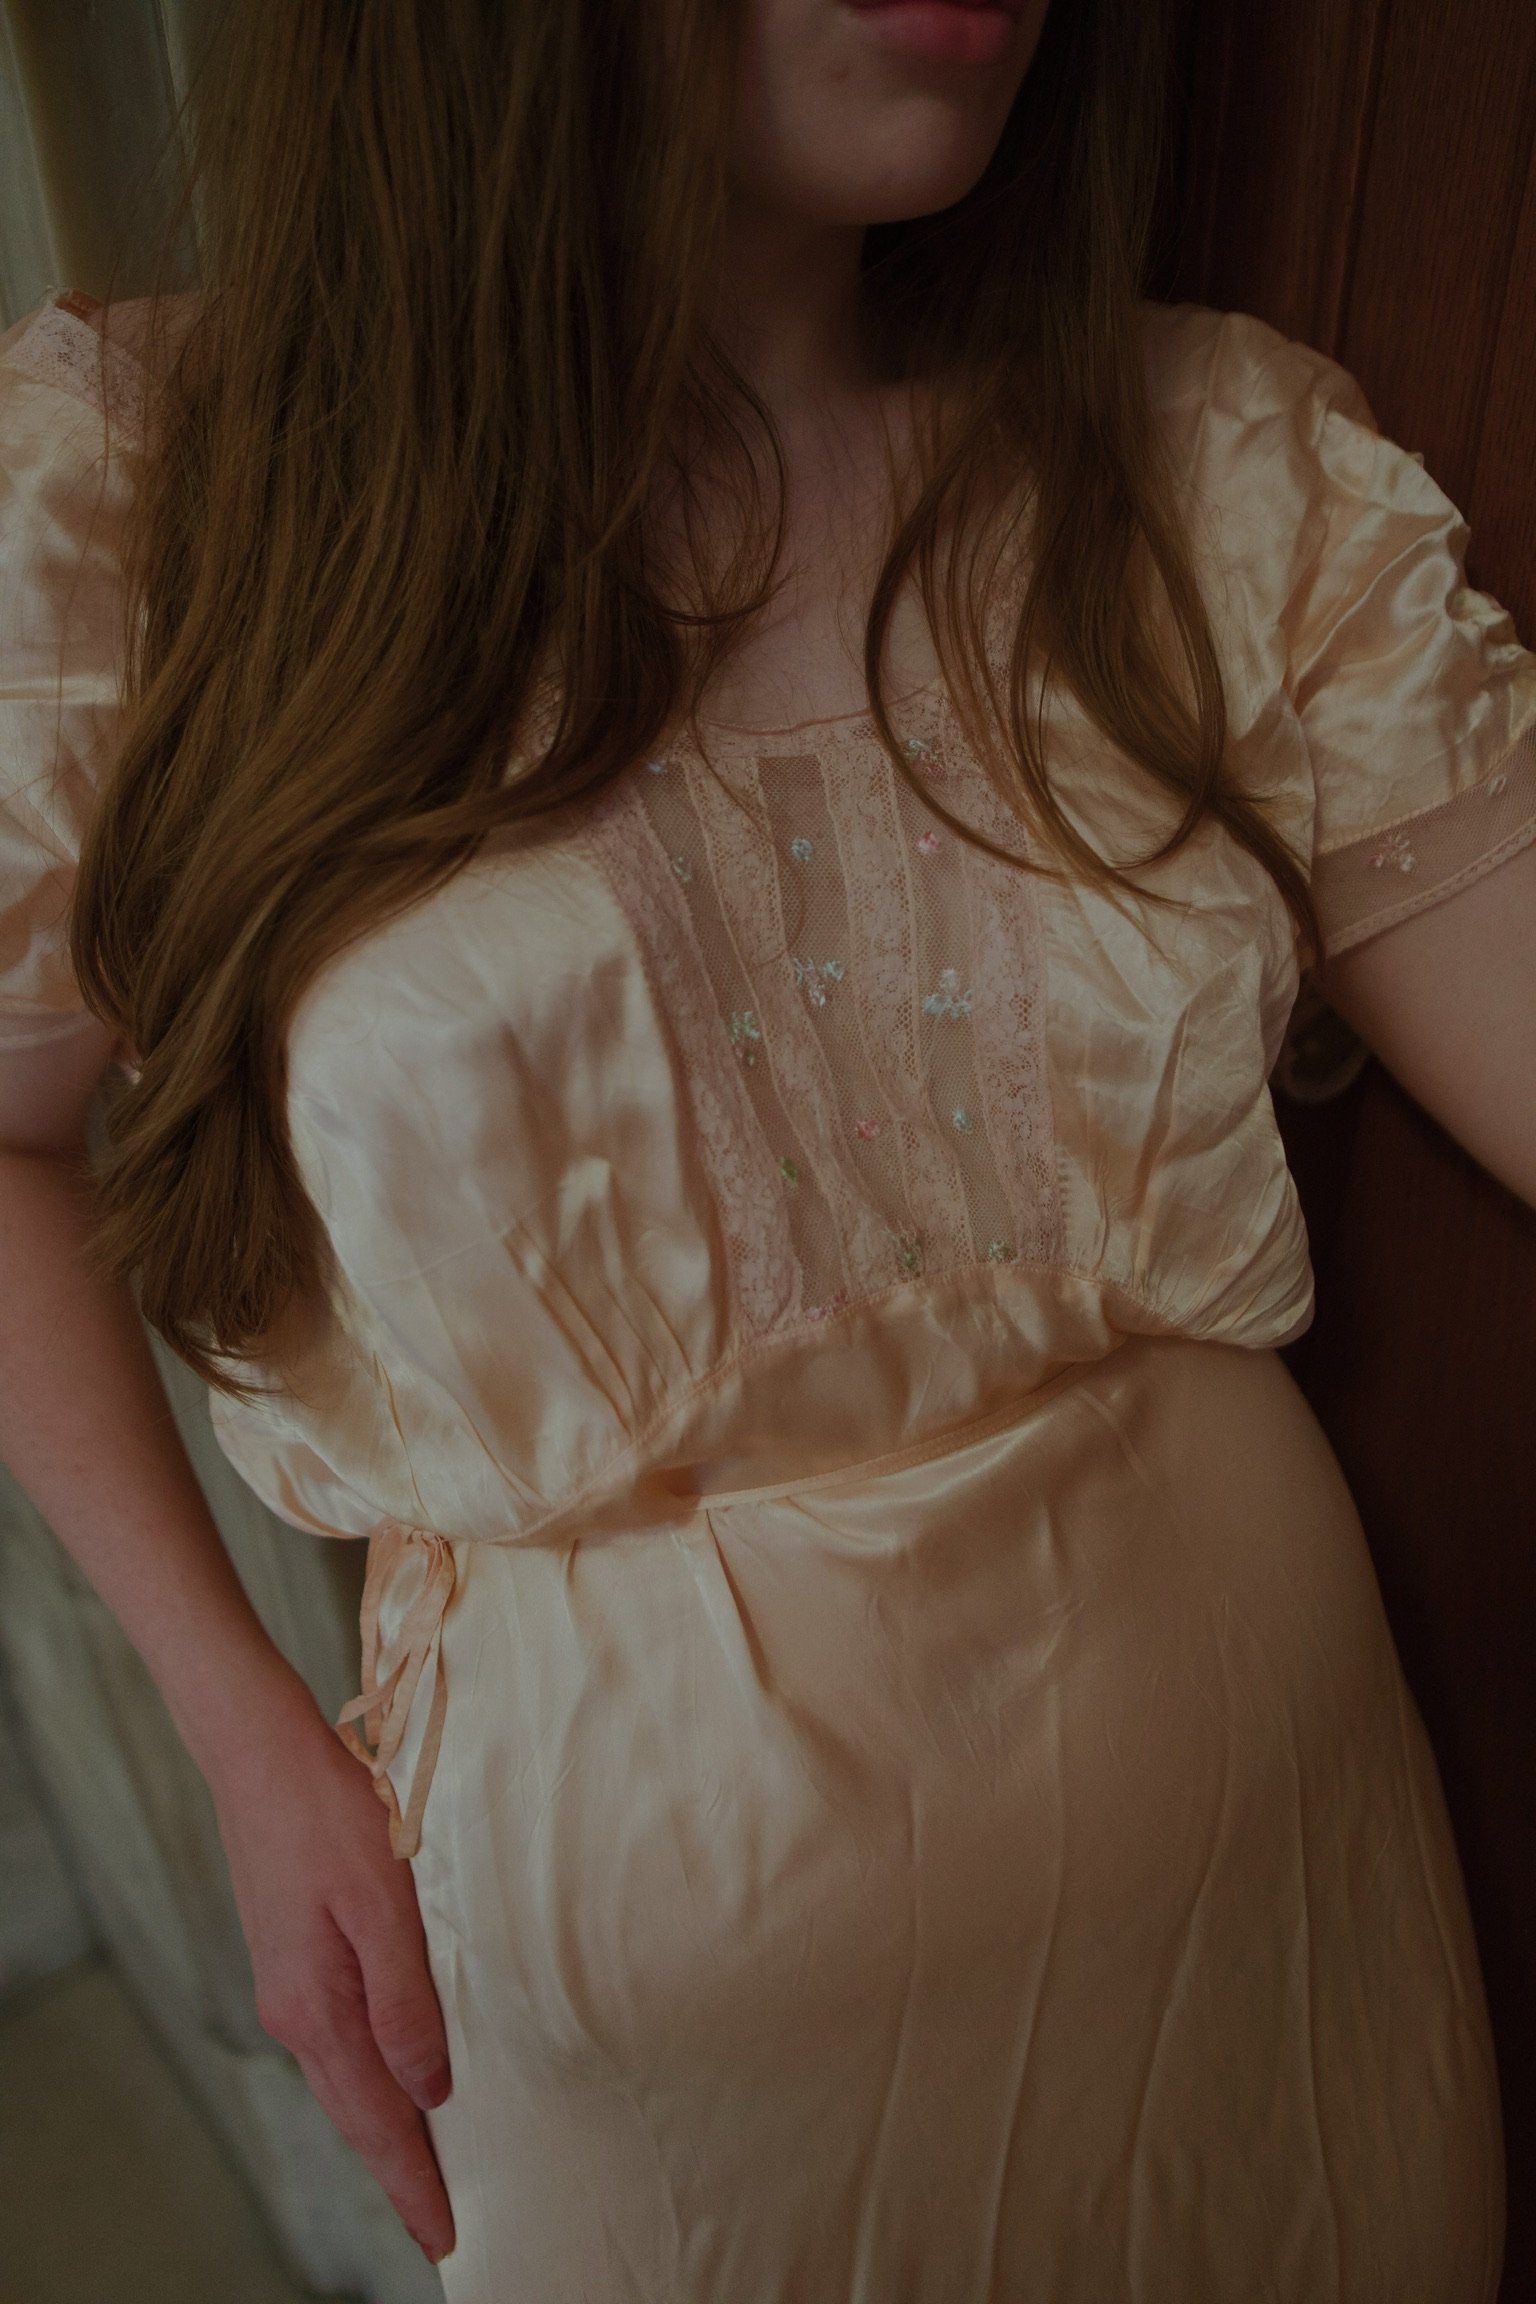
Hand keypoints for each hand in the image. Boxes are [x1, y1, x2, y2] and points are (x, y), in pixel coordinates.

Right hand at [207, 1696, 456, 2265]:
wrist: (261, 1754)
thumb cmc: (329, 1813)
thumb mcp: (384, 1902)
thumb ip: (405, 2000)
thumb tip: (429, 2089)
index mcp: (318, 2008)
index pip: (378, 2121)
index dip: (414, 2181)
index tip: (447, 2236)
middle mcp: (296, 2011)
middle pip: (355, 2115)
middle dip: (399, 2173)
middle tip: (440, 2225)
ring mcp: (289, 1985)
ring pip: (345, 2081)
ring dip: (384, 2129)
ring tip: (424, 2169)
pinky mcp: (293, 1957)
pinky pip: (338, 2042)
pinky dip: (368, 2078)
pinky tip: (393, 2076)